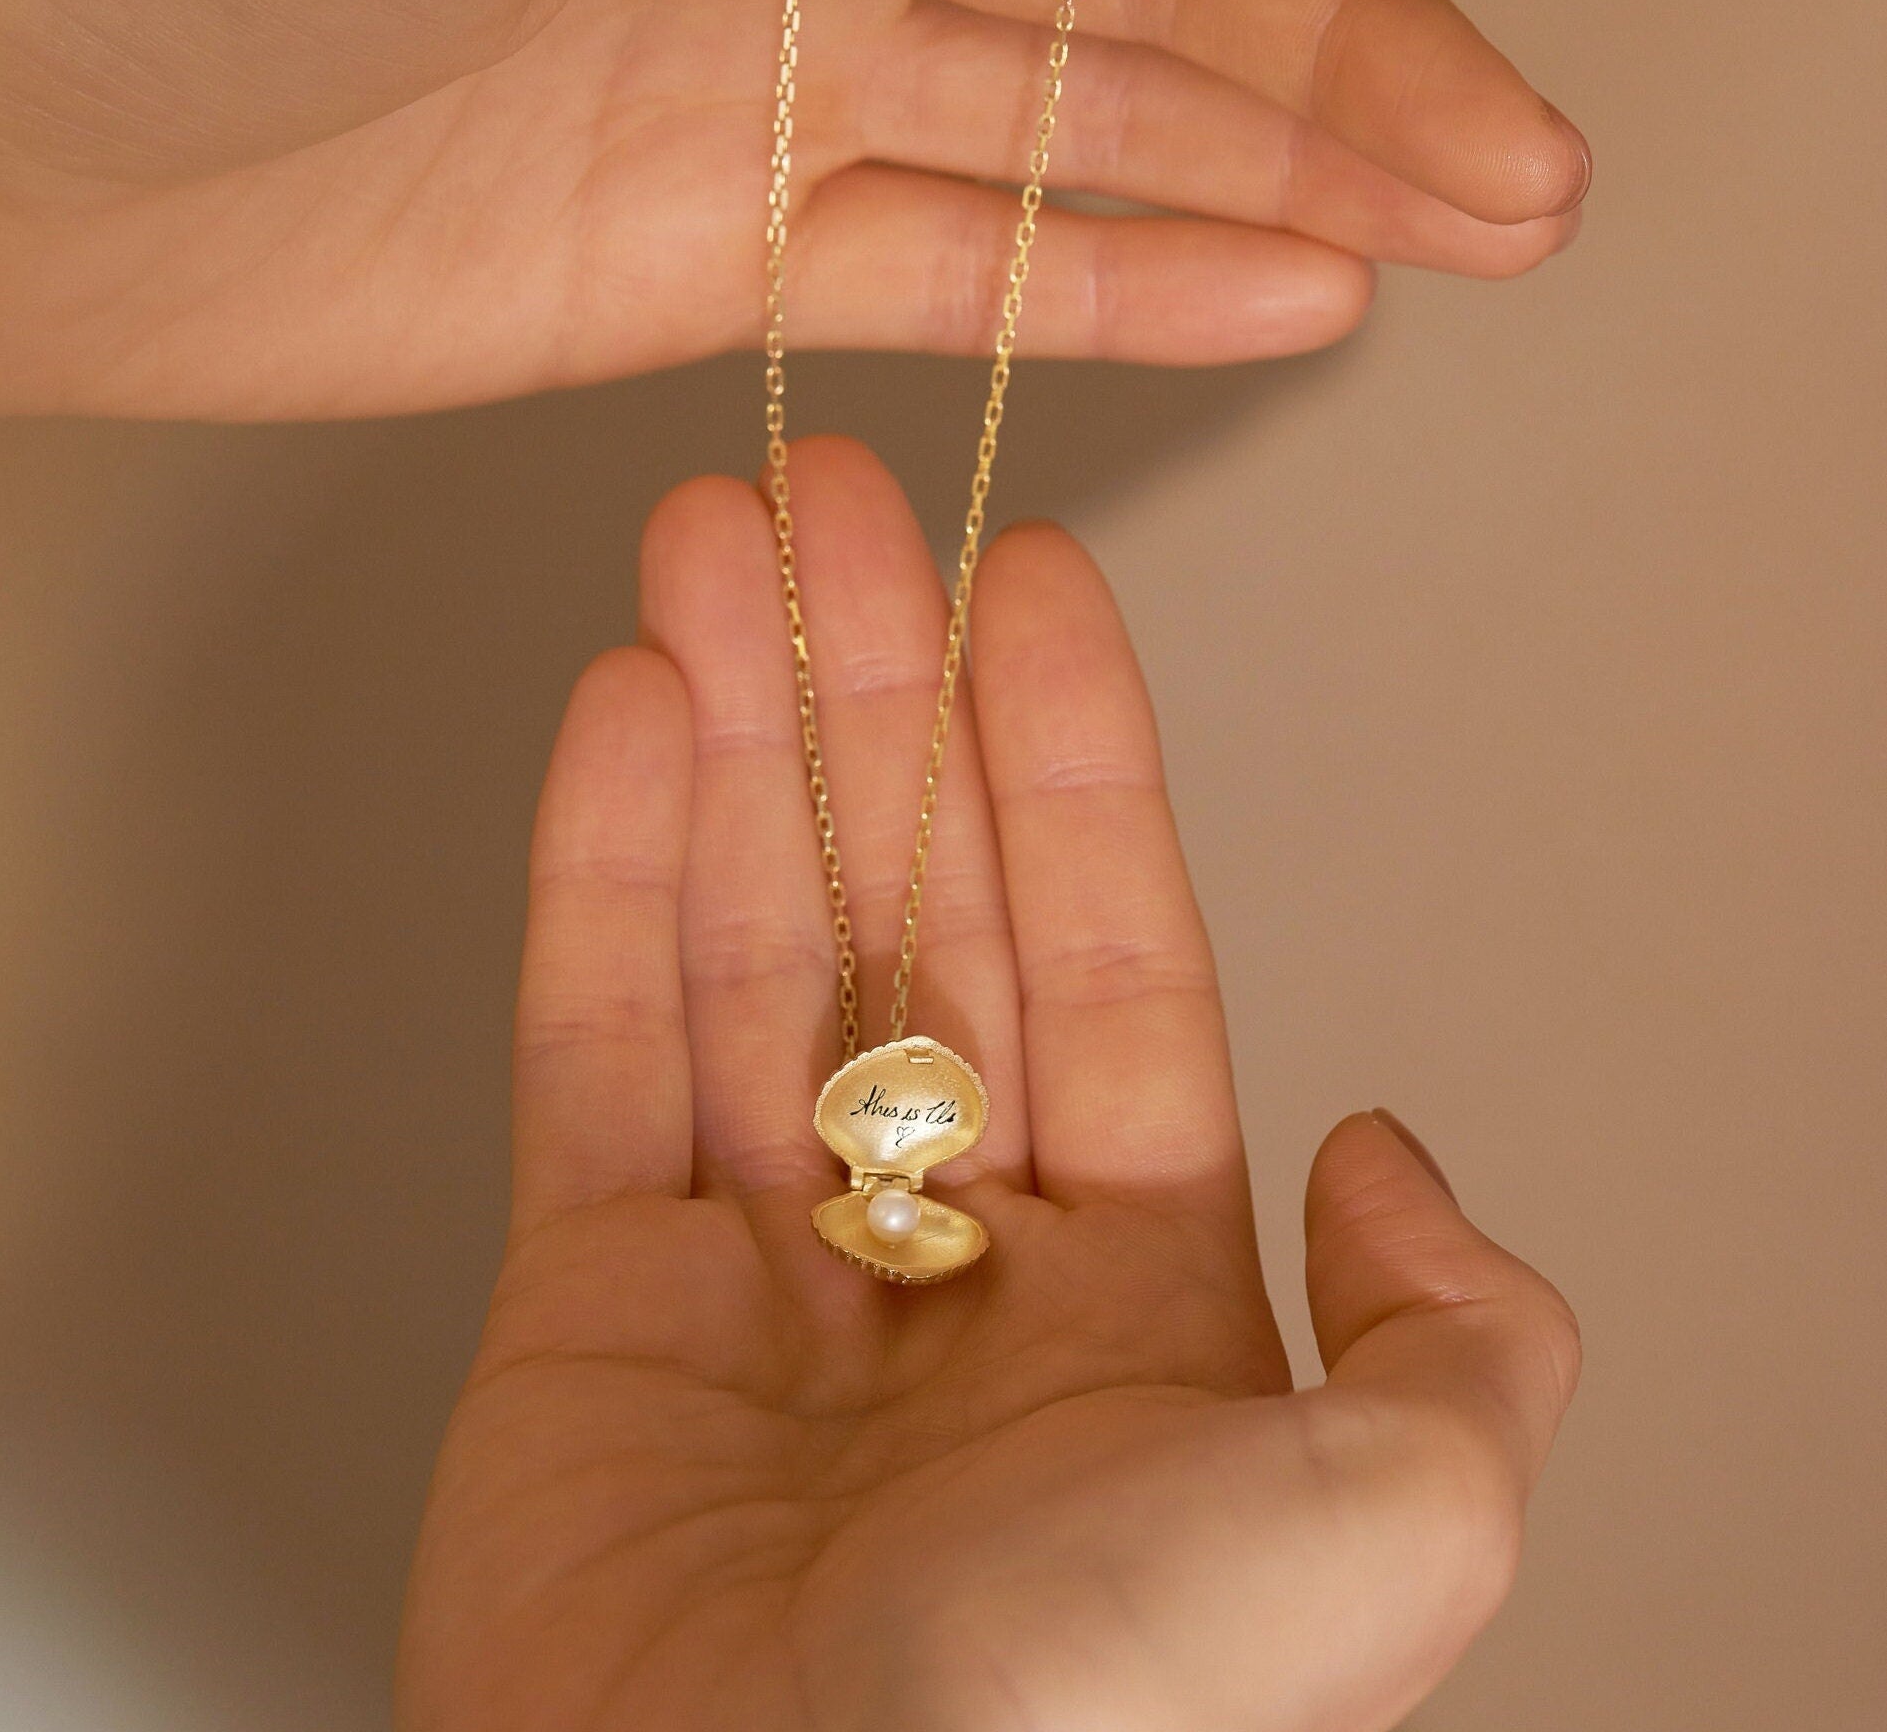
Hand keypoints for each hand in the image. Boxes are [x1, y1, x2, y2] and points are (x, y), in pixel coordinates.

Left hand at [0, 0, 1588, 415]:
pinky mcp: (705, 250)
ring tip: (1442, 243)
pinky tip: (1258, 301)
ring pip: (1072, 135)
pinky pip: (956, 264)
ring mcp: (760, 85)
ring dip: (1266, 186)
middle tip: (1516, 164)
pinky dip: (1113, 286)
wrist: (3, 135)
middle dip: (1339, 63)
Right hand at [397, 438, 1580, 1730]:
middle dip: (874, 695)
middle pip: (907, 909)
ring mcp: (752, 1271)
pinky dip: (599, 867)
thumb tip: (1389, 1155)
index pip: (1100, 952)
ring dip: (729, 733)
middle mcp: (947, 1263)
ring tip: (715, 550)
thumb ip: (1462, 1333)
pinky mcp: (579, 1307)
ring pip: (745, 941)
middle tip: (841, 507)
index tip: (1026, 583)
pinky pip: (588, 1042)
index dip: (1061, 753)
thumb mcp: (1387, 1536)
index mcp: (1134, 1295)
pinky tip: (620, 710)